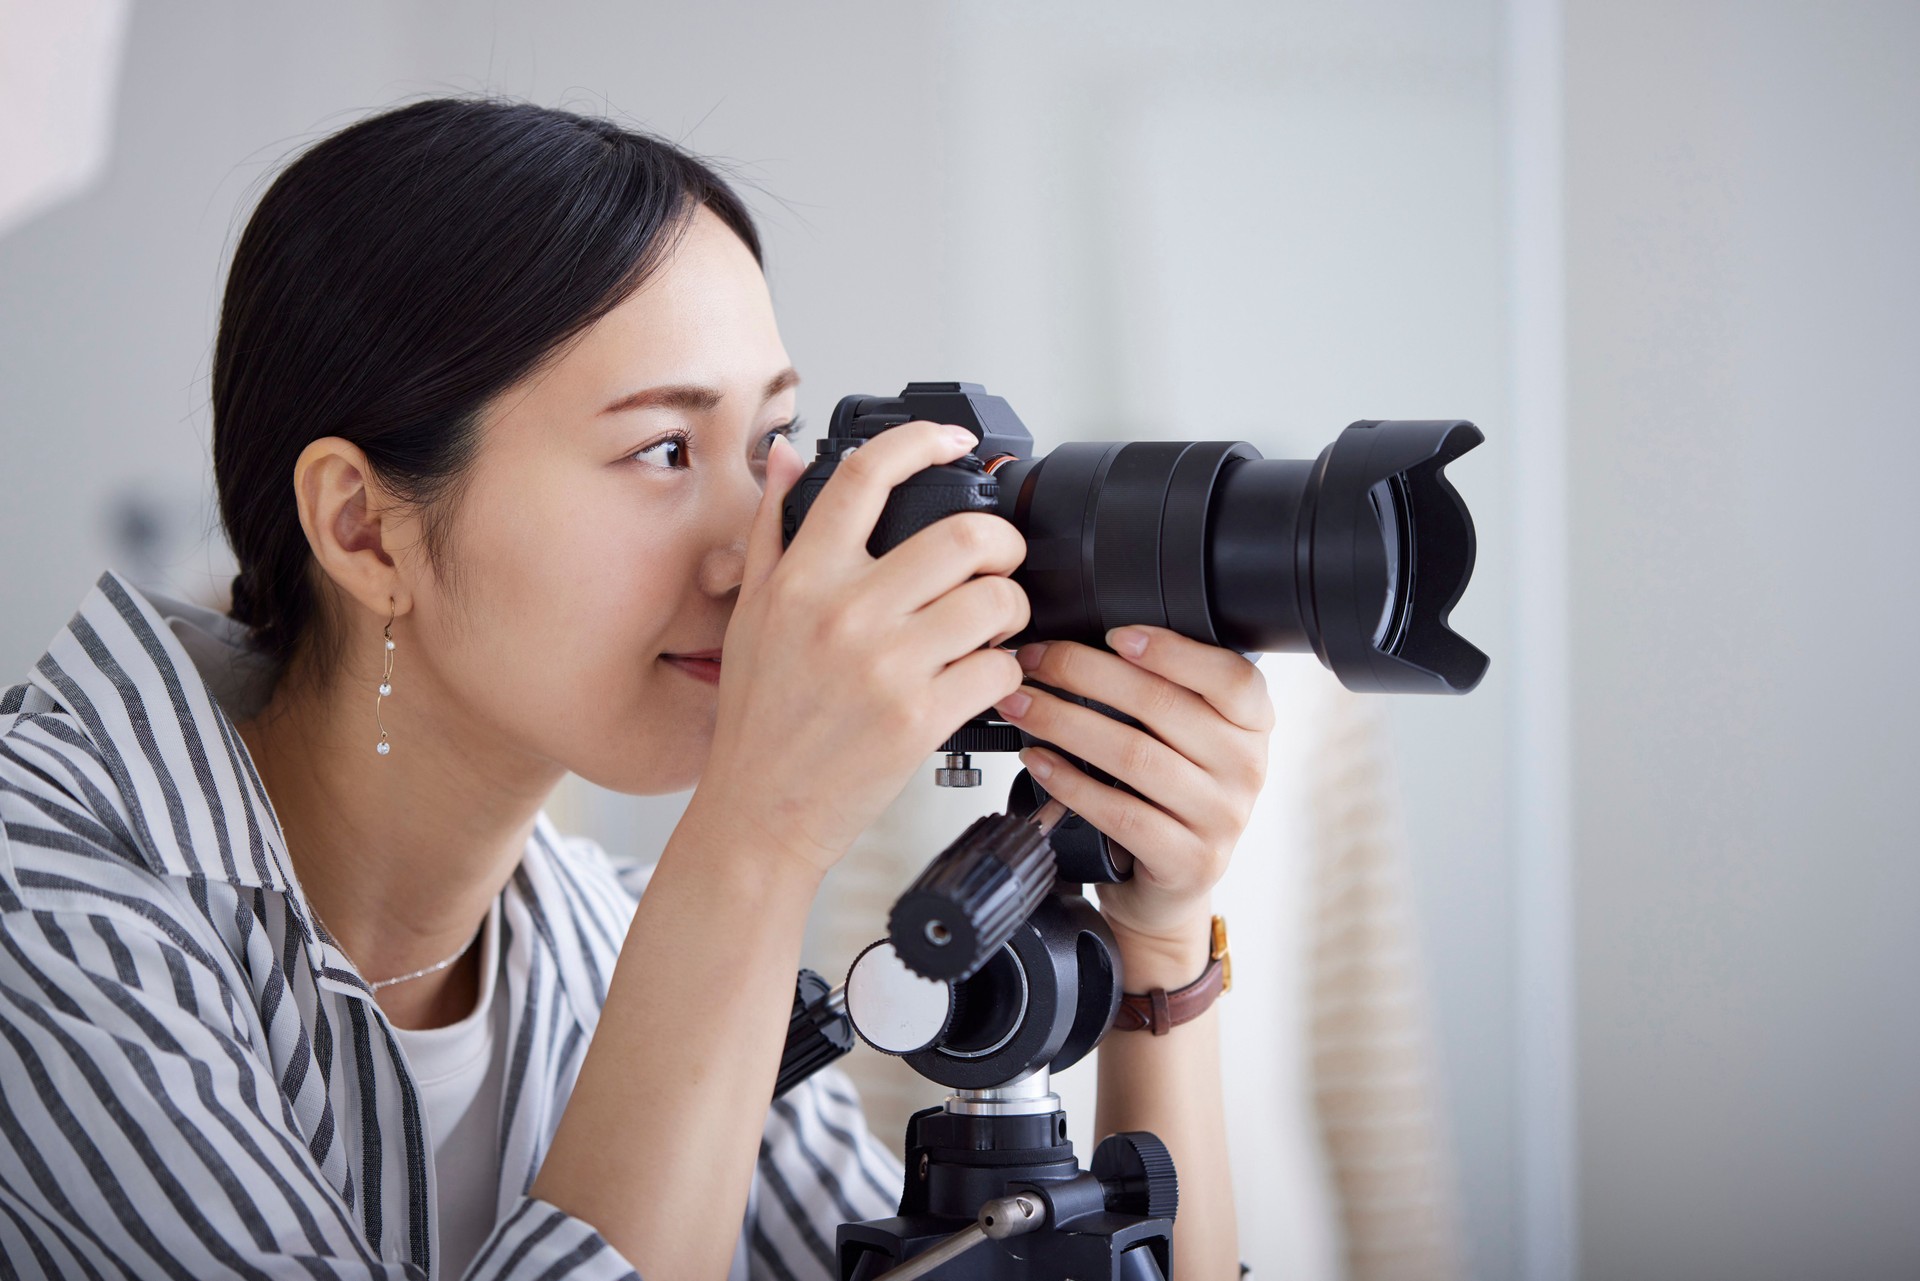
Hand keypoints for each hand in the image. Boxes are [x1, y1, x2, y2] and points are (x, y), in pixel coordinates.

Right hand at [691, 424, 1029, 874]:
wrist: (759, 812)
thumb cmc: (758, 719)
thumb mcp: (751, 614)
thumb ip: (773, 529)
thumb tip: (790, 459)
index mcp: (802, 578)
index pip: (868, 476)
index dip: (923, 441)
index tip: (954, 442)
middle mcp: (843, 612)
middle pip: (963, 535)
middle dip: (1002, 542)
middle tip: (1000, 560)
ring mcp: (884, 665)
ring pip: (995, 601)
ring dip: (1012, 609)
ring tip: (995, 625)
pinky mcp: (919, 718)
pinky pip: (998, 669)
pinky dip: (1005, 671)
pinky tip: (983, 677)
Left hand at [995, 627, 1272, 946]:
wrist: (1170, 884)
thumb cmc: (1168, 793)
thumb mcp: (1184, 738)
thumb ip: (1159, 692)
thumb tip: (1080, 645)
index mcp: (1253, 725)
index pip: (1231, 677)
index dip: (1172, 651)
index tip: (1114, 635)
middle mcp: (1246, 769)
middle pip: (1163, 707)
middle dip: (1085, 674)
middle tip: (1034, 662)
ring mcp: (1221, 819)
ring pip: (1134, 756)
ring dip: (1064, 723)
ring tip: (1021, 705)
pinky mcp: (1188, 861)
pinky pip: (1120, 813)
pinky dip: (1070, 783)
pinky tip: (1038, 761)